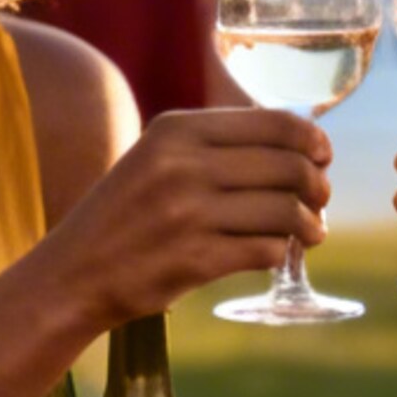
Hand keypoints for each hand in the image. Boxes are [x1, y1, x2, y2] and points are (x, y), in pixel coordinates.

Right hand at [52, 105, 332, 326]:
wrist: (72, 274)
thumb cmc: (123, 215)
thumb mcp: (156, 158)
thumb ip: (215, 146)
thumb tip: (297, 147)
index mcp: (178, 130)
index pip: (274, 123)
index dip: (312, 140)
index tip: (323, 157)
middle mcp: (184, 165)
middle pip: (288, 165)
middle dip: (317, 185)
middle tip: (320, 201)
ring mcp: (189, 213)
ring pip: (285, 210)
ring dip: (310, 225)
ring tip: (312, 233)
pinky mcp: (195, 259)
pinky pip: (267, 250)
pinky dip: (282, 253)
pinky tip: (279, 254)